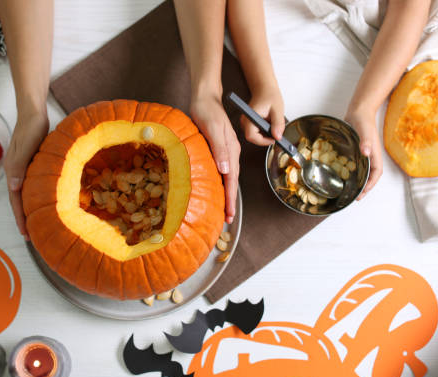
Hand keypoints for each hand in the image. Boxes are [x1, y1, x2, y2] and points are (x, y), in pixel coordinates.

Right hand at [3, 111, 48, 239]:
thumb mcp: (26, 147)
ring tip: (38, 224)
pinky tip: (44, 202)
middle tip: (33, 237)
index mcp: (13, 171)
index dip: (21, 218)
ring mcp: (23, 168)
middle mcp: (16, 172)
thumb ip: (19, 167)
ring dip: (30, 209)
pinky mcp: (30, 164)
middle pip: (19, 200)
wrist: (33, 112)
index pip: (15, 200)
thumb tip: (13, 188)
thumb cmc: (31, 128)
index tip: (26, 235)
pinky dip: (35, 197)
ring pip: (25, 194)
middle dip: (25, 219)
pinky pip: (32, 185)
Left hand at [190, 93, 240, 223]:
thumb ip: (220, 148)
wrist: (205, 97)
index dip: (230, 198)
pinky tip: (216, 188)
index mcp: (231, 150)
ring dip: (226, 194)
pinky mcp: (219, 149)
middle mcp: (231, 153)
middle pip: (232, 181)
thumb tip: (225, 169)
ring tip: (224, 209)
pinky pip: (222, 170)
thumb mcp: (213, 128)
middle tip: (227, 219)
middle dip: (230, 201)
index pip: (231, 179)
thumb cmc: (207, 110)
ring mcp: (225, 151)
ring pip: (228, 177)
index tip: (229, 214)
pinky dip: (221, 182)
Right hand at [240, 87, 284, 142]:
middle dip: (265, 138)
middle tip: (276, 133)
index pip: (251, 136)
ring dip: (265, 134)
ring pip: (255, 136)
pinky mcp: (249, 123)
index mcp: (250, 116)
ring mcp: (246, 122)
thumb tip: (277, 136)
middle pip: (253, 138)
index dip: (262, 141)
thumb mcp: (278, 110)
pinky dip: (264, 131)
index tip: (273, 139)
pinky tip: (269, 123)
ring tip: (272, 124)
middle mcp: (245, 120)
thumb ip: (278, 124)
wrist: (264, 89)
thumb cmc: (269, 96)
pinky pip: (256, 133)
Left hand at [345, 108, 382, 199]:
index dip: (371, 184)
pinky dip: (353, 172)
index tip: (363, 193)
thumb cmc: (363, 120)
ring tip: (350, 189)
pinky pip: (357, 164)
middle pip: (370, 175)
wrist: (359, 110)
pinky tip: (344, 175)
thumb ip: (365, 141)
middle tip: (355, 196)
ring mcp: (364, 153)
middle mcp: (370, 155)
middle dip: (365, 187)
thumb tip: (366, 153)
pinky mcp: (357, 150)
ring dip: (359, 181)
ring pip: (364, 171)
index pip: (376, 173)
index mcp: (374, 153)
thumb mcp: (364, 130)